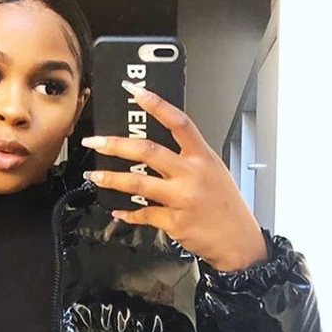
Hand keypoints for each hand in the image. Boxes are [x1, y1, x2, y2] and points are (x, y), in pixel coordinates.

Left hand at [80, 80, 268, 272]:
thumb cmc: (224, 205)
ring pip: (137, 183)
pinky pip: (143, 214)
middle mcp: (191, 174)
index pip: (178, 123)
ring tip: (94, 175)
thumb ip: (188, 158)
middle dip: (115, 145)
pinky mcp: (173, 221)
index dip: (156, 105)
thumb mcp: (214, 171)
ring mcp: (181, 198)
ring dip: (111, 178)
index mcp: (202, 157)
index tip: (135, 92)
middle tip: (94, 142)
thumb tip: (156, 148)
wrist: (237, 239)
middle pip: (147, 152)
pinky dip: (128, 213)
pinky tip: (119, 211)